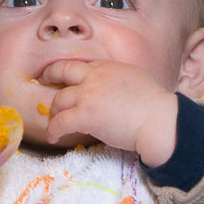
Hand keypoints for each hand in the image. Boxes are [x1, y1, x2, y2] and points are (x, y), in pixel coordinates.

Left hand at [40, 59, 179, 166]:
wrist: (159, 120)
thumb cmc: (155, 104)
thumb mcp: (136, 78)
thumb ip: (119, 78)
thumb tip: (114, 88)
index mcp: (107, 66)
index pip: (82, 65)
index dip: (70, 72)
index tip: (65, 77)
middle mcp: (94, 76)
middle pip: (62, 72)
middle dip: (50, 76)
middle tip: (44, 82)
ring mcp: (87, 95)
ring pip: (58, 100)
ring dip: (54, 111)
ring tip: (54, 120)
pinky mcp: (84, 115)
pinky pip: (60, 122)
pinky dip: (54, 130)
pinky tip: (54, 137)